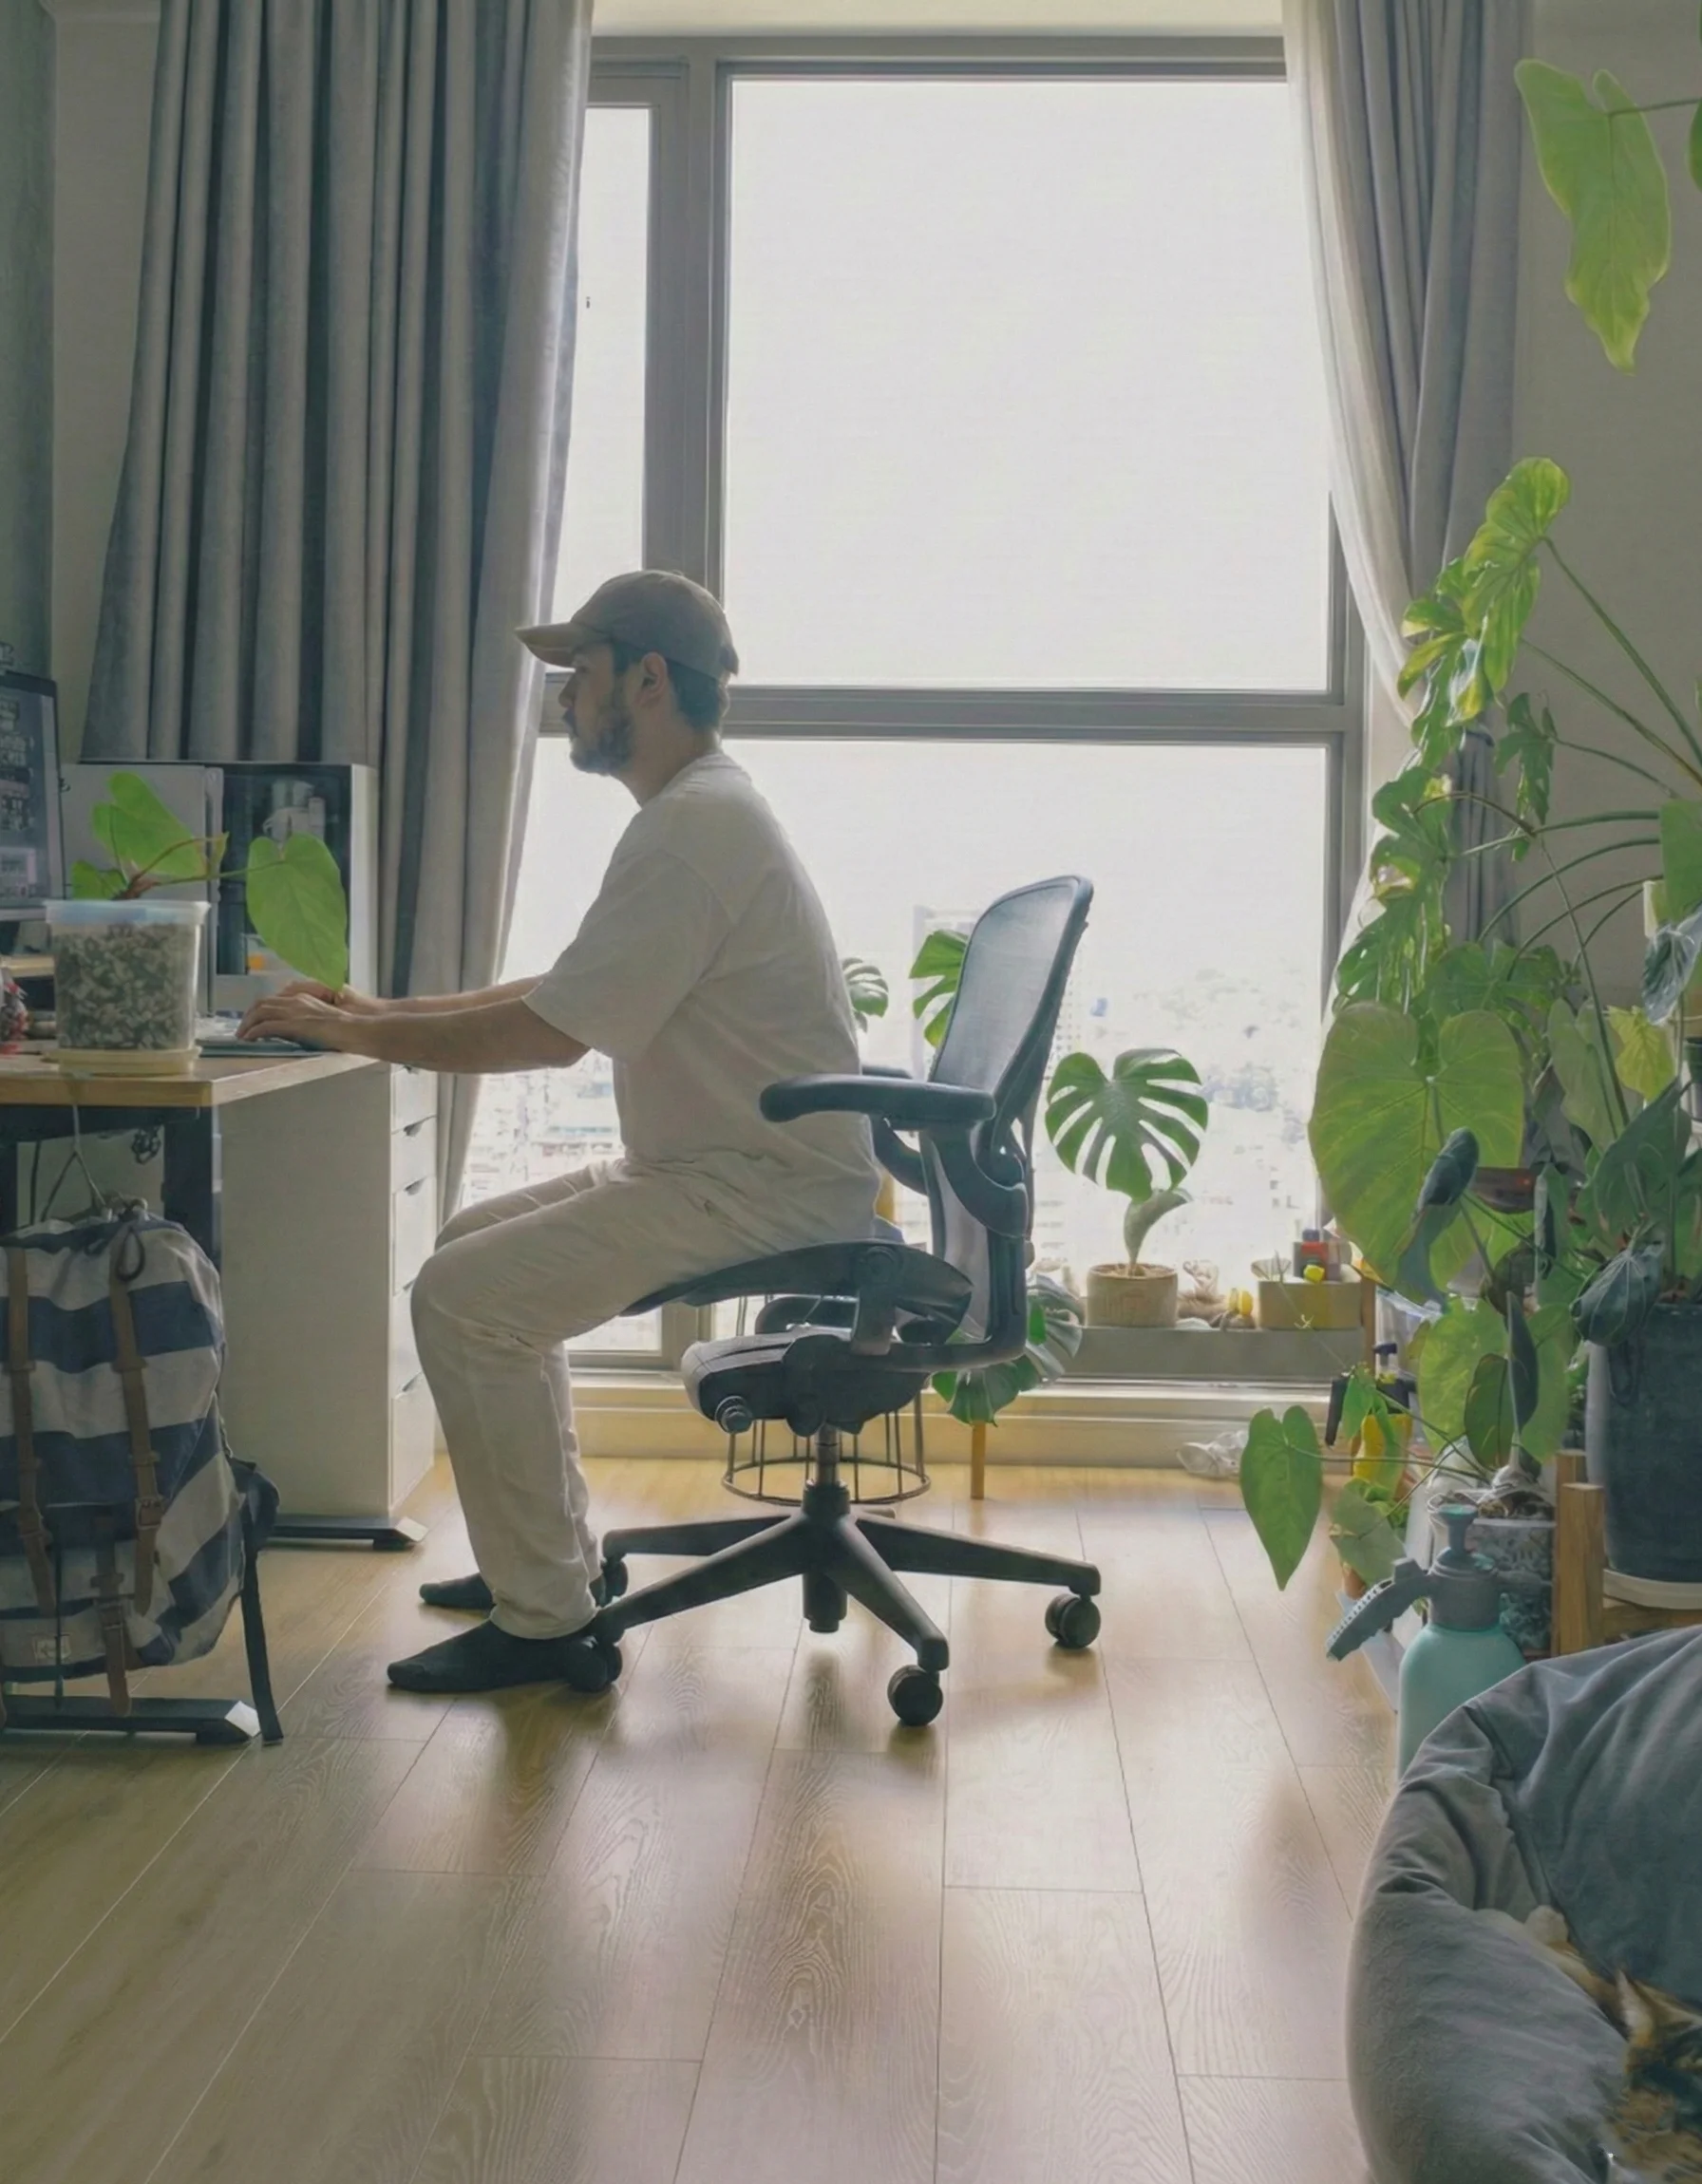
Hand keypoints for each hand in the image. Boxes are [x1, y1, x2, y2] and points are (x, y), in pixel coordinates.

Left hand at [237, 982, 383, 1038]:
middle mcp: (296, 1001)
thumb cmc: (347, 1028)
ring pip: (260, 1012)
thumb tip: (293, 1031)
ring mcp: (295, 1011)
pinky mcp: (295, 1024)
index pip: (273, 1000)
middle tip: (242, 1030)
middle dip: (248, 1016)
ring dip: (247, 1024)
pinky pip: (267, 1026)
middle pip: (262, 1003)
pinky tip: (249, 1040)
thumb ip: (306, 1020)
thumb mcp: (323, 1019)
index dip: (259, 1009)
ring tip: (241, 1036)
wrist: (357, 1029)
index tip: (252, 1021)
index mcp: (303, 998)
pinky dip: (254, 1032)